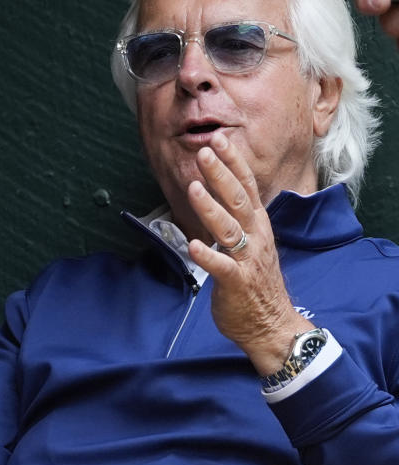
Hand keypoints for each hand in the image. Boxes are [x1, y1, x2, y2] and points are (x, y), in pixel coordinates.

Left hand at [185, 133, 312, 375]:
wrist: (271, 325)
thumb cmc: (255, 281)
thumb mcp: (250, 242)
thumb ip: (237, 218)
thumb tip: (219, 190)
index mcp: (257, 225)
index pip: (247, 187)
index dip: (233, 163)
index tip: (219, 140)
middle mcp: (255, 237)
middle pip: (238, 200)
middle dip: (221, 175)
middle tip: (204, 152)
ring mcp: (247, 260)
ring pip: (228, 229)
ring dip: (210, 208)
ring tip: (194, 188)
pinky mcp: (237, 283)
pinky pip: (221, 268)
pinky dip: (207, 256)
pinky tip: (192, 246)